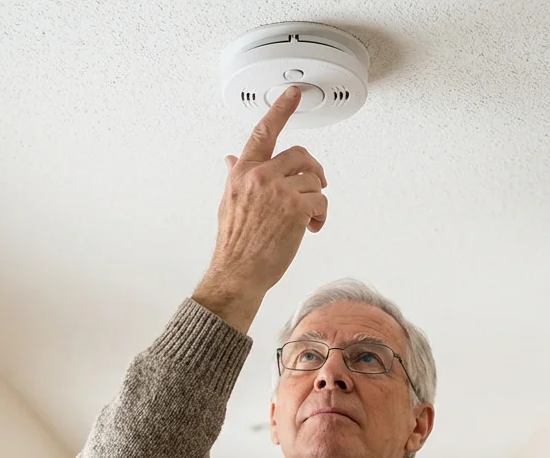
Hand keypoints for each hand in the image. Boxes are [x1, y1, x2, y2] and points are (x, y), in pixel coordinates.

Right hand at [193, 86, 327, 331]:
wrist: (238, 272)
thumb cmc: (234, 243)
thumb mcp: (228, 202)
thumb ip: (236, 176)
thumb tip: (231, 158)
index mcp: (242, 172)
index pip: (264, 131)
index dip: (281, 109)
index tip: (293, 93)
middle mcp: (260, 175)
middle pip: (301, 155)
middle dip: (313, 171)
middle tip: (315, 187)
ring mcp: (278, 190)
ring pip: (314, 181)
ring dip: (317, 200)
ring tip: (307, 218)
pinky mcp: (296, 207)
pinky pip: (321, 200)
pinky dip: (321, 216)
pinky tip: (310, 228)